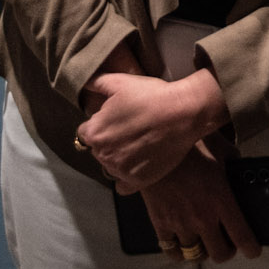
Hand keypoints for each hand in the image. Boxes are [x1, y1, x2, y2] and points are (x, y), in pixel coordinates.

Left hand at [77, 69, 228, 190]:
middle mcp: (102, 155)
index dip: (100, 123)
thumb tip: (85, 85)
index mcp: (94, 133)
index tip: (115, 119)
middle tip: (130, 129)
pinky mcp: (137, 181)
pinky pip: (123, 186)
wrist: (183, 113)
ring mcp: (120, 170)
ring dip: (119, 157)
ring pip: (111, 166)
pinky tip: (137, 165)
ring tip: (139, 143)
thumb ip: (95, 83)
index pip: (85, 133)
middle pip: (99, 149)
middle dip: (109, 140)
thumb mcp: (119, 82)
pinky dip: (127, 177)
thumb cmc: (151, 95)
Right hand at [137, 146, 260, 262]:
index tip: (253, 251)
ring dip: (202, 251)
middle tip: (226, 244)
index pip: (242, 236)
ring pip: (195, 255)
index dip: (251, 249)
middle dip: (225, 252)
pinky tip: (182, 243)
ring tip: (204, 242)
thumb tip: (240, 167)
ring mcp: (180, 223)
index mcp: (221, 200)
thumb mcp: (220, 148)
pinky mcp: (160, 223)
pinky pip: (171, 250)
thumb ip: (234, 161)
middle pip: (219, 254)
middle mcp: (202, 217)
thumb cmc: (190, 145)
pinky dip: (178, 251)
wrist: (155, 146)